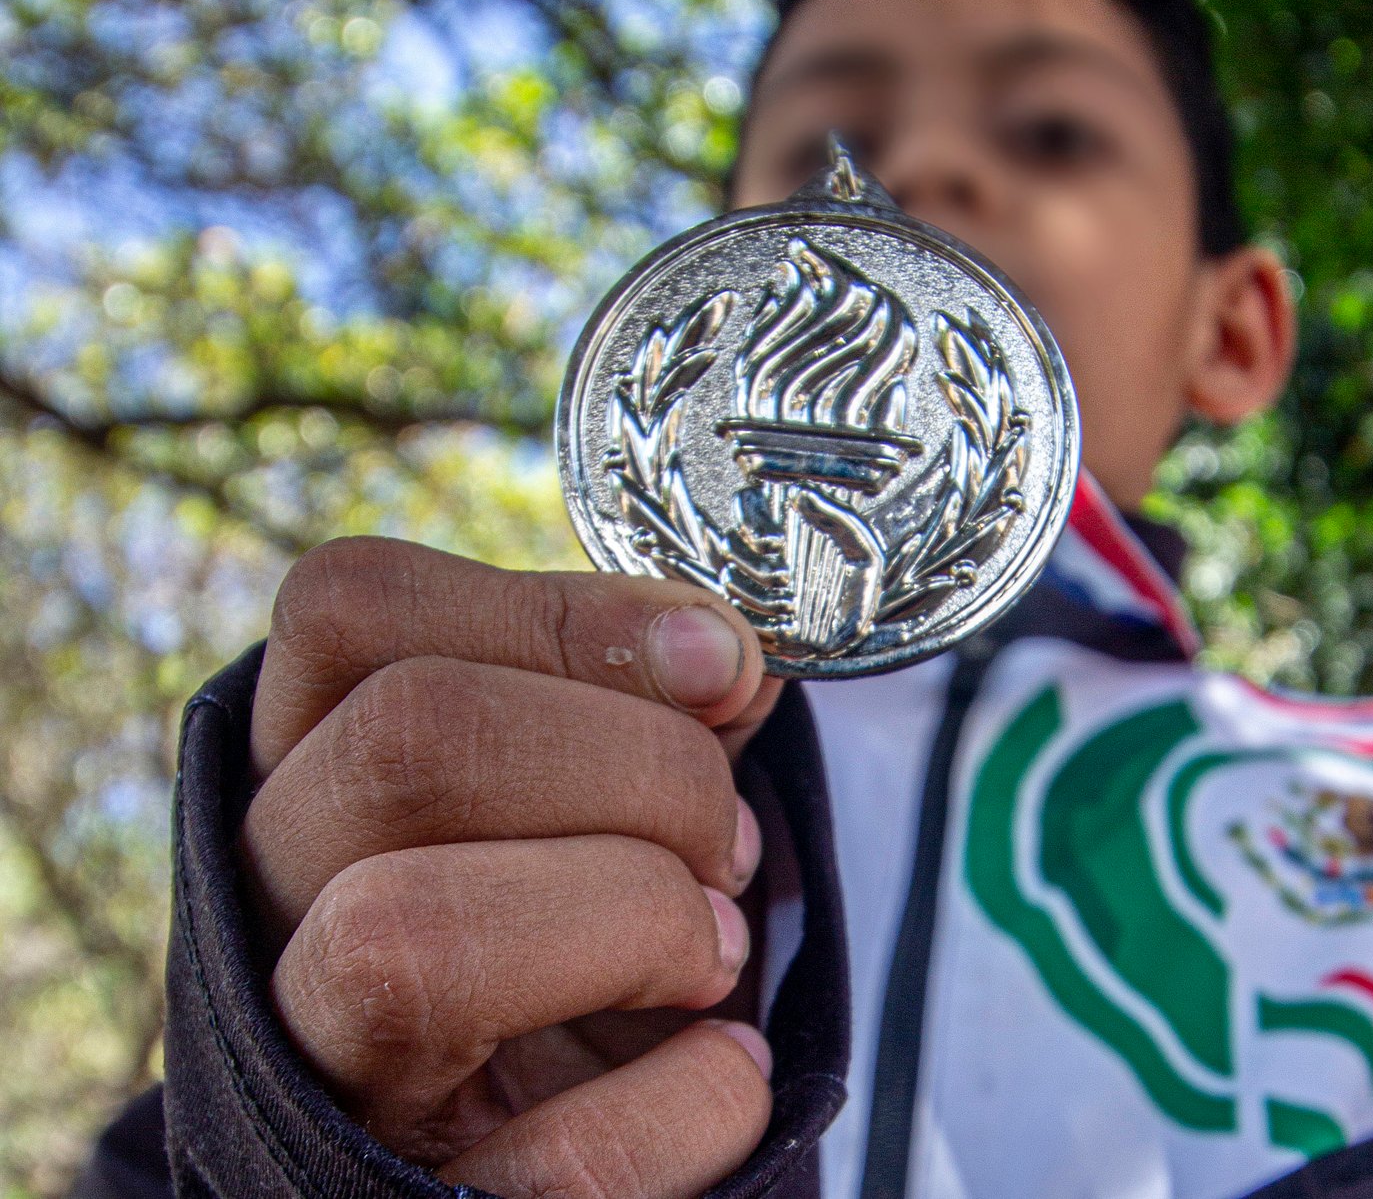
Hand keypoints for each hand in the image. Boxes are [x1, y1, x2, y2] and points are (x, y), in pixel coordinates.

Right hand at [236, 536, 784, 1198]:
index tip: (721, 664)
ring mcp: (310, 1075)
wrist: (510, 1164)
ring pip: (406, 936)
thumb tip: (728, 655)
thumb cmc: (557, 939)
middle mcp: (263, 911)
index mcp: (303, 773)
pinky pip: (561, 1160)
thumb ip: (647, 708)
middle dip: (642, 767)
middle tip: (728, 843)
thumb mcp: (588, 799)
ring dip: (638, 916)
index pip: (353, 609)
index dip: (559, 613)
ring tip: (712, 951)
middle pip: (408, 739)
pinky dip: (694, 1098)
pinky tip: (724, 1070)